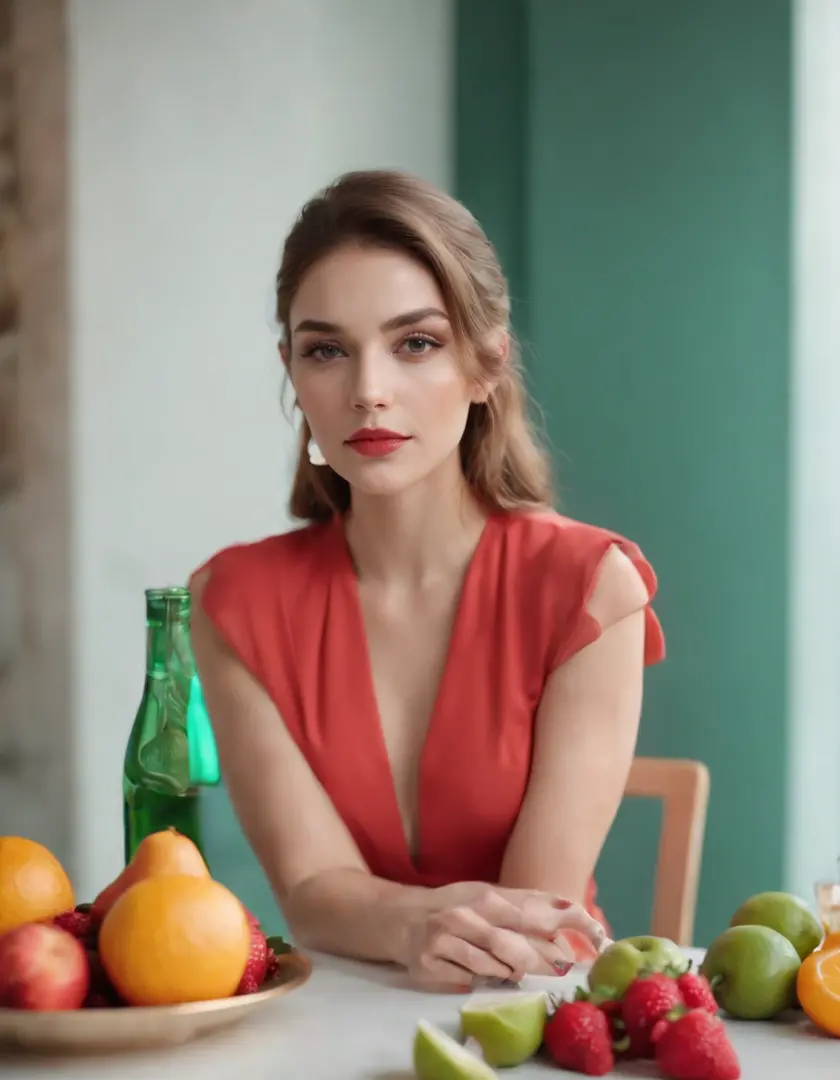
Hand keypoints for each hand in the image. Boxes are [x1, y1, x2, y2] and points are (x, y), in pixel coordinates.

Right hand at [402, 883, 606, 991]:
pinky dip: (479, 980)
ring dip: (508, 972)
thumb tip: (567, 910)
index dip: (570, 921)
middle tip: (560, 969)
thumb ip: (524, 904)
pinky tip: (477, 971)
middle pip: (518, 946)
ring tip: (509, 966)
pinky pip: (468, 981)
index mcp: (487, 896)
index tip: (599, 934)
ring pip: (493, 968)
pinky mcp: (430, 965)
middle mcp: (467, 915)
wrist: (401, 918)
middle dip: (545, 961)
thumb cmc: (455, 907)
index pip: (537, 909)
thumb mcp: (488, 896)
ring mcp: (445, 940)